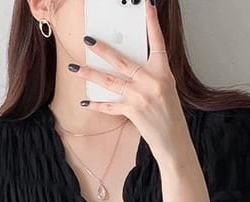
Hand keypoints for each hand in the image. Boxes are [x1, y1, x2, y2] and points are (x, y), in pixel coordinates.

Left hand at [67, 0, 192, 166]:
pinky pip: (110, 105)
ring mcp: (141, 95)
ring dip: (90, 74)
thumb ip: (150, 76)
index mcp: (163, 72)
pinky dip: (97, 104)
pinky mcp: (133, 111)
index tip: (147, 7)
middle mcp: (152, 81)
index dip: (152, 24)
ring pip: (110, 80)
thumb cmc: (170, 116)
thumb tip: (128, 69)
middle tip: (89, 40)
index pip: (157, 43)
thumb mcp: (166, 90)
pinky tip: (85, 101)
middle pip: (122, 60)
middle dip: (102, 49)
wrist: (173, 140)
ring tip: (76, 68)